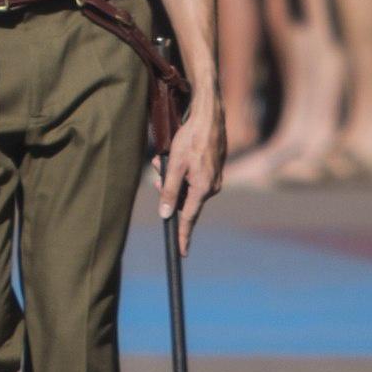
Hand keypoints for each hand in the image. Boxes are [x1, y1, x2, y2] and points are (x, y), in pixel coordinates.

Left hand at [154, 90, 225, 252]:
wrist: (209, 119)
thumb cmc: (189, 140)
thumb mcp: (173, 166)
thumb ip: (169, 191)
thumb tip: (165, 215)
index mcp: (203, 189)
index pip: (189, 218)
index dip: (183, 236)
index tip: (181, 253)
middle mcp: (212, 187)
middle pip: (183, 201)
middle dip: (167, 190)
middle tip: (156, 172)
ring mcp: (214, 179)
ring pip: (185, 189)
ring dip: (171, 178)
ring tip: (161, 161)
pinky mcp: (213, 171)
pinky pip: (192, 180)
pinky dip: (179, 173)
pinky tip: (173, 158)